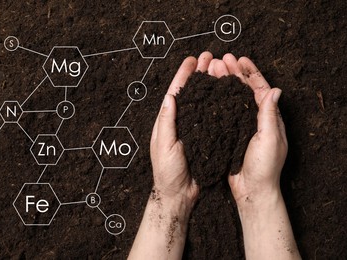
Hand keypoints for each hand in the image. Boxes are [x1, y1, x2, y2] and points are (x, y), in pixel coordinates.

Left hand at [149, 51, 237, 203]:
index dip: (184, 75)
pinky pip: (212, 118)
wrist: (179, 193)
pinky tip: (226, 95)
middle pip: (192, 93)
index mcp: (168, 121)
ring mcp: (194, 129)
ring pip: (203, 102)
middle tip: (210, 57)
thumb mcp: (163, 145)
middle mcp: (182, 122)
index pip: (176, 92)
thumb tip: (170, 98)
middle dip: (200, 74)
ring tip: (220, 70)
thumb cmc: (167, 171)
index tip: (192, 60)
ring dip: (211, 85)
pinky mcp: (205, 138)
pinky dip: (218, 105)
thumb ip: (166, 122)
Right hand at [222, 55, 286, 207]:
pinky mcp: (231, 133)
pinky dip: (217, 100)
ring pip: (233, 99)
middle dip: (234, 73)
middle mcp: (256, 119)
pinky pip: (224, 112)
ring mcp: (242, 125)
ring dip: (224, 84)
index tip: (240, 59)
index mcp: (269, 118)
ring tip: (213, 71)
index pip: (260, 88)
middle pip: (244, 90)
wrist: (252, 189)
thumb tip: (275, 90)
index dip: (250, 72)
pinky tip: (209, 93)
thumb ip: (270, 115)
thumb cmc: (264, 167)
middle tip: (222, 60)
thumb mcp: (270, 139)